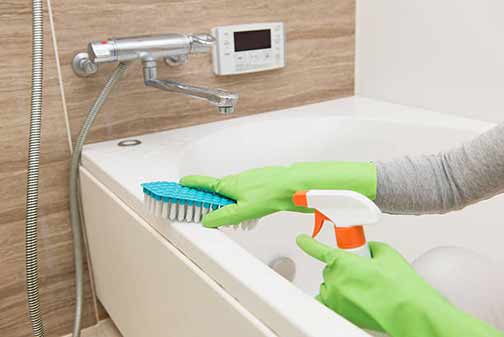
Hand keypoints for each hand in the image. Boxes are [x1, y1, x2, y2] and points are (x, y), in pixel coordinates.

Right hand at [180, 161, 376, 226]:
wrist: (297, 186)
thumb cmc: (272, 193)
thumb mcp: (243, 210)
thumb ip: (224, 216)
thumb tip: (207, 220)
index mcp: (229, 184)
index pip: (204, 183)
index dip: (191, 184)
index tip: (180, 184)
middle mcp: (239, 180)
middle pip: (218, 189)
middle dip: (211, 198)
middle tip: (205, 208)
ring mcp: (251, 180)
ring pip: (234, 191)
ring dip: (228, 202)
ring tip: (232, 216)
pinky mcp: (262, 184)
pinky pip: (247, 192)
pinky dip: (243, 201)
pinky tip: (251, 211)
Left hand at [296, 235, 502, 336]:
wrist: (408, 311)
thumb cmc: (399, 285)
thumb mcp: (386, 254)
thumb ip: (370, 247)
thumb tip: (367, 250)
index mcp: (342, 261)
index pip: (317, 249)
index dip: (308, 243)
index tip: (302, 239)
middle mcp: (334, 279)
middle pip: (331, 268)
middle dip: (344, 268)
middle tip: (363, 273)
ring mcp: (335, 297)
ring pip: (330, 285)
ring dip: (341, 284)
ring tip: (364, 288)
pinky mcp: (339, 311)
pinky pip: (329, 302)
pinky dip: (336, 299)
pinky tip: (349, 298)